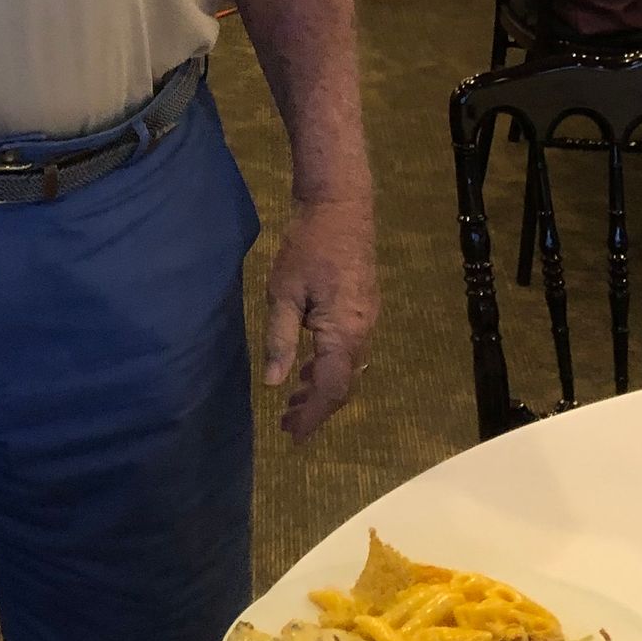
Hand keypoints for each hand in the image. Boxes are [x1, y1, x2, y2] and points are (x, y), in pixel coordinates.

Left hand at [262, 195, 377, 441]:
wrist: (341, 205)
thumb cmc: (307, 246)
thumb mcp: (283, 292)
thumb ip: (280, 340)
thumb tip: (274, 384)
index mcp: (343, 333)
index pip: (331, 389)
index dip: (311, 416)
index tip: (291, 434)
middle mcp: (362, 331)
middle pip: (343, 384)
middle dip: (316, 407)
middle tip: (287, 424)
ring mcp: (367, 318)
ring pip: (348, 367)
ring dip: (322, 387)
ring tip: (293, 401)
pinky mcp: (363, 306)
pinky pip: (350, 349)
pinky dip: (329, 365)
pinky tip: (309, 366)